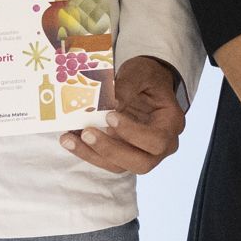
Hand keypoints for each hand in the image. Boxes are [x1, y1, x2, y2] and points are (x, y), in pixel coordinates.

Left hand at [62, 57, 187, 174]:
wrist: (145, 84)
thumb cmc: (146, 76)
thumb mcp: (140, 73)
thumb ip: (127, 86)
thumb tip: (108, 103)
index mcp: (172, 123)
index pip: (156, 139)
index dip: (133, 133)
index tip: (110, 116)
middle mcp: (163, 145)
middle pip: (141, 163)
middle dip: (111, 150)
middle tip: (86, 133)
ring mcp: (143, 153)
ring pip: (120, 167)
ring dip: (92, 154)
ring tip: (68, 139)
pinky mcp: (125, 155)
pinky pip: (107, 161)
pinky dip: (87, 152)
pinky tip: (70, 139)